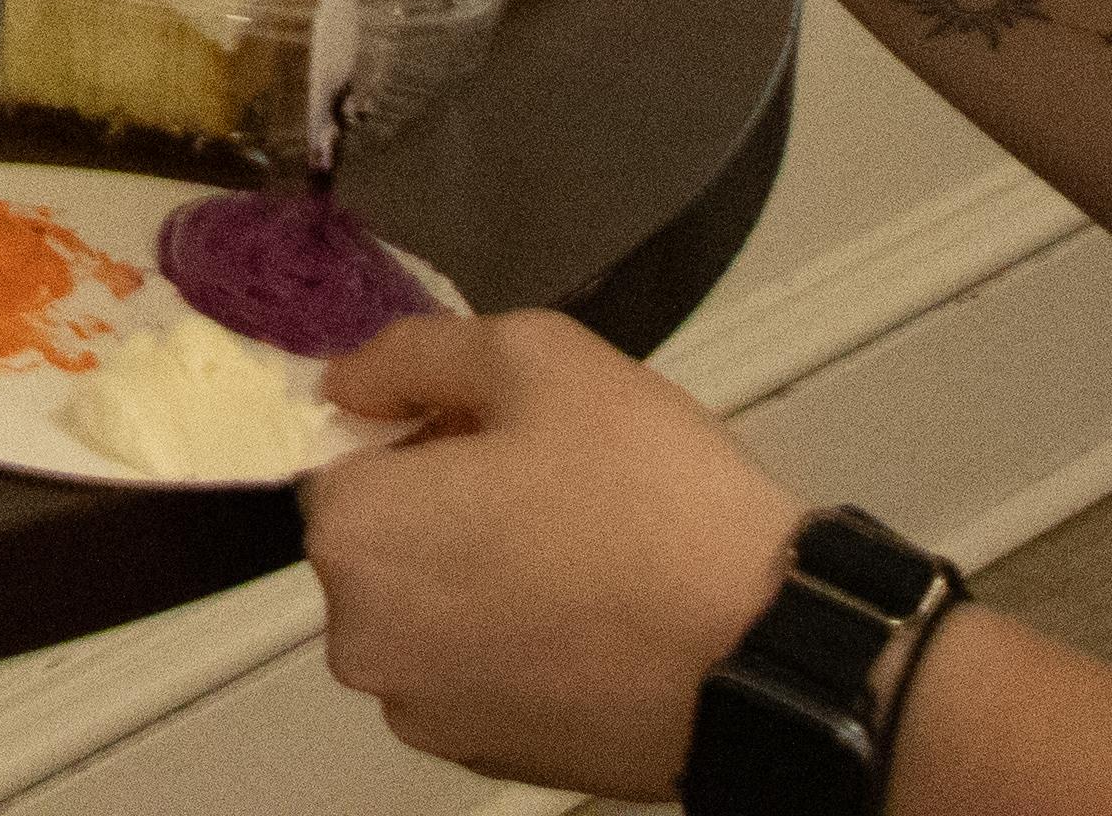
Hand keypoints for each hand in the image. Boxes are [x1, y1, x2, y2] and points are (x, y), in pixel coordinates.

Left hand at [298, 313, 805, 793]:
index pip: (345, 457)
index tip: (503, 437)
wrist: (766, 654)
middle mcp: (362, 637)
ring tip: (583, 554)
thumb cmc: (655, 503)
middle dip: (444, 506)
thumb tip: (346, 384)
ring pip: (424, 608)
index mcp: (357, 535)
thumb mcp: (540, 359)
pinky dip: (509, 643)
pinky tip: (589, 617)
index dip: (423, 431)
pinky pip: (469, 670)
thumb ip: (417, 354)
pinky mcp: (482, 756)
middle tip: (553, 488)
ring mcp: (421, 710)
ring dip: (477, 576)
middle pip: (379, 539)